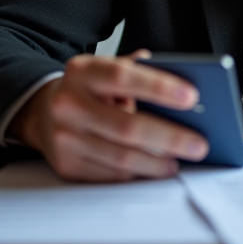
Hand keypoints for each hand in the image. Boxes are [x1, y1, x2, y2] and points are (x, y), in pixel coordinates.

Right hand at [9, 49, 209, 181]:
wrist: (43, 111)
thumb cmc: (90, 89)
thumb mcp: (107, 69)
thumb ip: (140, 72)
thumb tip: (184, 86)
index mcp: (82, 71)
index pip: (122, 76)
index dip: (159, 87)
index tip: (192, 97)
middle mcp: (68, 104)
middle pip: (127, 126)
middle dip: (169, 137)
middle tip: (199, 144)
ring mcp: (64, 137)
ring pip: (121, 157)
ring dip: (157, 163)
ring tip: (180, 160)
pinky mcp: (66, 165)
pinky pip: (110, 174)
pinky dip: (138, 173)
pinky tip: (155, 169)